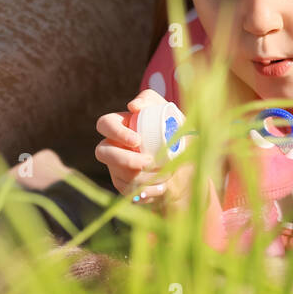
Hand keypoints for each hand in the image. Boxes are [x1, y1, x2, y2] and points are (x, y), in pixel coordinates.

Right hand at [94, 89, 188, 206]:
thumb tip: (133, 107)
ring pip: (118, 174)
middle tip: (148, 162)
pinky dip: (149, 191)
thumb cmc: (177, 133)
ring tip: (167, 174)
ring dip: (144, 176)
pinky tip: (164, 187)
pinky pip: (129, 192)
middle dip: (124, 159)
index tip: (137, 140)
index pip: (105, 124)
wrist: (190, 166)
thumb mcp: (170, 113)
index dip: (116, 132)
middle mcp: (115, 146)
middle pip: (102, 152)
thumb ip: (151, 101)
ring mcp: (117, 168)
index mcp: (123, 125)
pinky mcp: (125, 187)